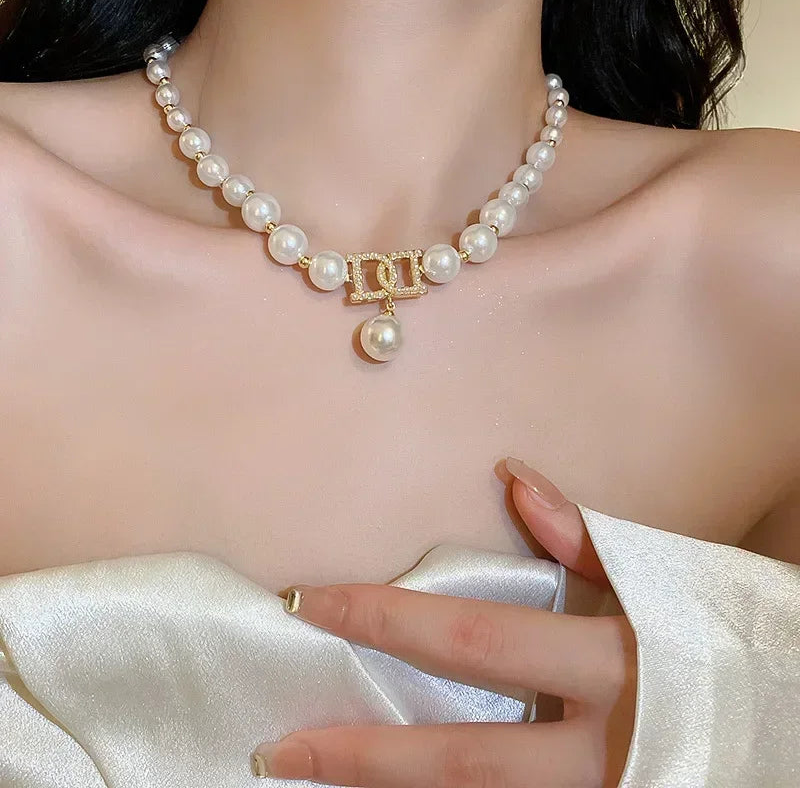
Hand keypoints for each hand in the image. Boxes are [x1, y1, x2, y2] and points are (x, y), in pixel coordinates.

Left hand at [253, 459, 636, 786]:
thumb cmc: (735, 643)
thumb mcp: (669, 583)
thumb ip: (587, 540)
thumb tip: (515, 478)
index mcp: (613, 666)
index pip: (471, 637)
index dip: (385, 618)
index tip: (307, 603)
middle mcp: (602, 750)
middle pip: (461, 758)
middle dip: (362, 755)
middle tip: (276, 750)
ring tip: (315, 780)